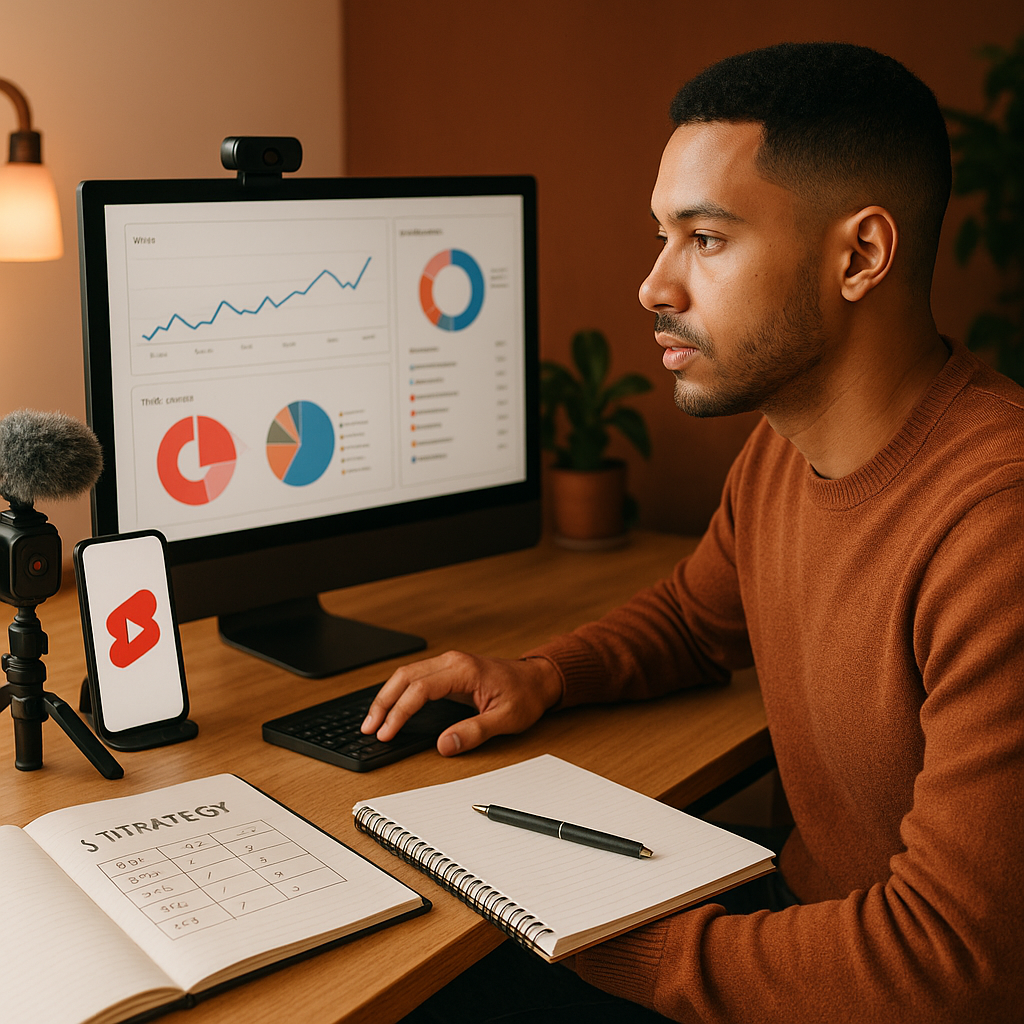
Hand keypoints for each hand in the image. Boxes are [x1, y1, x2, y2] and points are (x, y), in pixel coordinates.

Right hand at [360, 651, 562, 755]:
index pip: (420, 689)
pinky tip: (391, 706)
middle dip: (383, 702)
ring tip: (373, 720)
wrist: (538, 679)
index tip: (386, 732)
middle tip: (369, 727)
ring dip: (388, 696)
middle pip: (405, 676)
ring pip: (407, 673)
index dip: (399, 712)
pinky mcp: (449, 669)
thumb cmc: (525, 696)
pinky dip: (399, 691)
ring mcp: (449, 662)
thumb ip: (474, 732)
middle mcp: (452, 661)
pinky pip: (416, 675)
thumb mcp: (505, 719)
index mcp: (463, 670)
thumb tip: (444, 745)